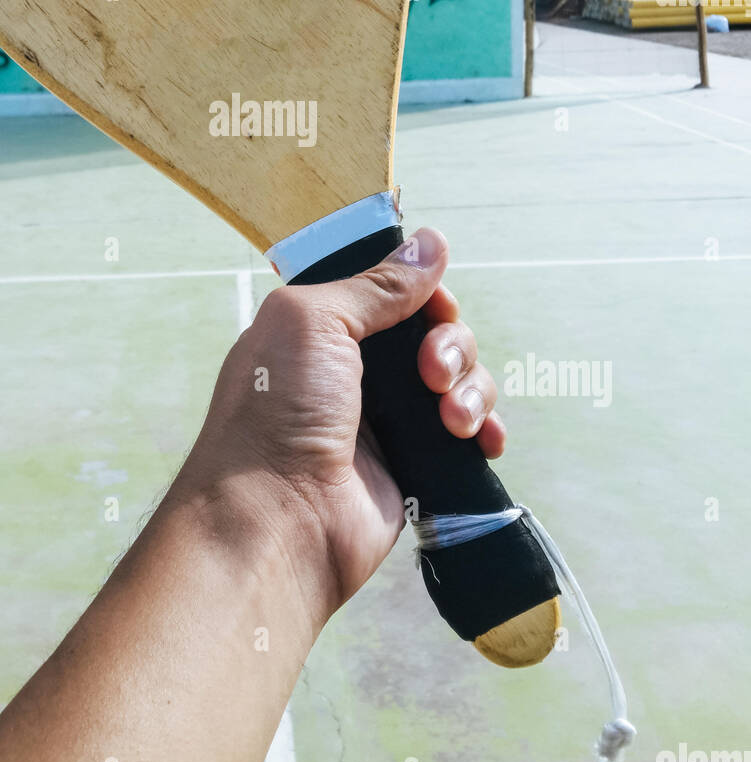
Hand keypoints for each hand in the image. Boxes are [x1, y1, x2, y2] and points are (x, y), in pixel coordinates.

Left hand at [176, 226, 503, 620]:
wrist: (277, 519)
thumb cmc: (278, 411)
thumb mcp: (313, 322)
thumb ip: (376, 284)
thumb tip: (432, 242)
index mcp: (322, 328)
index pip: (392, 292)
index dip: (423, 293)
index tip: (433, 305)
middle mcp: (354, 369)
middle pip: (435, 331)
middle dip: (450, 343)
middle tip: (431, 373)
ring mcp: (387, 419)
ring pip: (459, 378)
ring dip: (470, 388)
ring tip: (450, 418)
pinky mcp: (414, 464)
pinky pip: (468, 432)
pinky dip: (484, 428)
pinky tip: (481, 440)